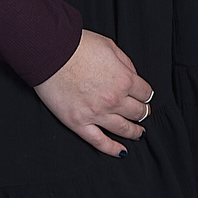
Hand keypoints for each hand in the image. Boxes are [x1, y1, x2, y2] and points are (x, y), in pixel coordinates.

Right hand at [33, 30, 153, 156]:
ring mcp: (96, 114)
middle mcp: (114, 99)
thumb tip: (132, 75)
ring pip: (123, 129)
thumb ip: (125, 63)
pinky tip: (121, 151)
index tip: (144, 96)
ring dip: (134, 132)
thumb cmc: (77, 46)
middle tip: (143, 112)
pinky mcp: (79, 123)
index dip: (146, 94)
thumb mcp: (110, 46)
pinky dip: (112, 149)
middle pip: (137, 112)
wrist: (50, 52)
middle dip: (142, 111)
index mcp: (124, 79)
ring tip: (139, 134)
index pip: (145, 93)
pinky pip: (99, 142)